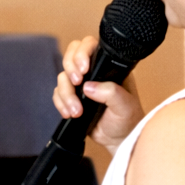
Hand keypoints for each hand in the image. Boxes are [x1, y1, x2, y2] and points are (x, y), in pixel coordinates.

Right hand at [53, 36, 145, 152]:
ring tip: (76, 111)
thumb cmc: (127, 120)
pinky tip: (70, 113)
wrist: (118, 139)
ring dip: (66, 94)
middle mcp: (93, 72)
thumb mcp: (126, 106)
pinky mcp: (72, 97)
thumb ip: (111, 93)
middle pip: (70, 56)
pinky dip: (60, 103)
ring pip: (62, 77)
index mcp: (108, 67)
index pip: (91, 46)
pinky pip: (58, 94)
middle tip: (77, 83)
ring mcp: (81, 84)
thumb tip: (89, 87)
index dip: (82, 53)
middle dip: (70, 70)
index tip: (83, 70)